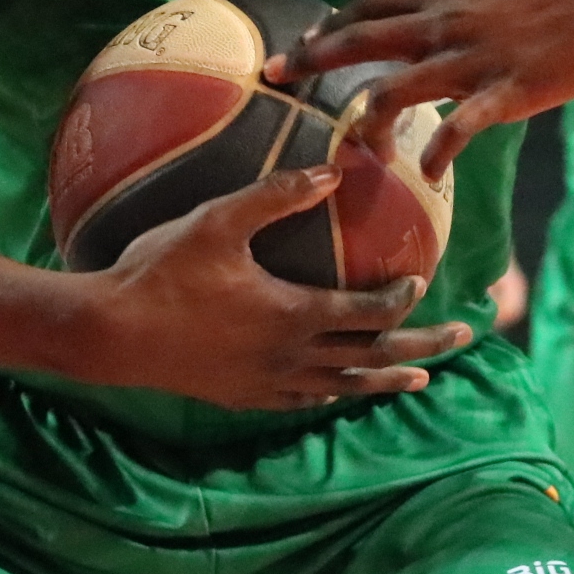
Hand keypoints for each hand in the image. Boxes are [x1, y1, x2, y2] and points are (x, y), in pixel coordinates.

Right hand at [79, 164, 470, 409]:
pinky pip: (302, 402)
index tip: (420, 281)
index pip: (367, 312)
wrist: (110, 334)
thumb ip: (279, 195)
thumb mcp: (219, 220)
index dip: (399, 299)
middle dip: (421, 346)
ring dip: (386, 381)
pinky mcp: (241, 397)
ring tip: (420, 382)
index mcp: (294, 314)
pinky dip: (333, 395)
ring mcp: (267, 384)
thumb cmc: (162, 271)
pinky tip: (337, 393)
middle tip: (463, 337)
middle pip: (372, 357)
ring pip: (344, 388)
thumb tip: (333, 172)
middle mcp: (291, 357)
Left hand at [276, 0, 573, 179]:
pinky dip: (436, 153)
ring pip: (394, 90)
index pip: (373, 2)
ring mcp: (473, 58)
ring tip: (351, 148)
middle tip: (272, 77)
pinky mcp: (506, 92)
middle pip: (360, 38)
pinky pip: (456, 129)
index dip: (336, 23)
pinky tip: (428, 175)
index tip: (307, 41)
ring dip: (365, 121)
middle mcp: (448, 21)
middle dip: (310, 59)